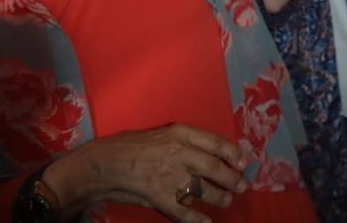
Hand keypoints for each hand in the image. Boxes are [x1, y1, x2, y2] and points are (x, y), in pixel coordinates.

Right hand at [43, 123, 247, 222]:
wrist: (103, 163)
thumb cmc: (132, 146)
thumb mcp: (162, 134)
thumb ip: (186, 142)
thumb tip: (213, 154)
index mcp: (180, 133)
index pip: (216, 142)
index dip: (233, 154)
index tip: (243, 162)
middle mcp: (178, 152)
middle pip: (215, 168)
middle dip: (232, 179)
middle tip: (240, 186)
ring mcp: (169, 176)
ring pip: (204, 190)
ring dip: (219, 198)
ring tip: (225, 201)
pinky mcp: (159, 197)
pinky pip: (184, 211)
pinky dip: (197, 219)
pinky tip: (205, 221)